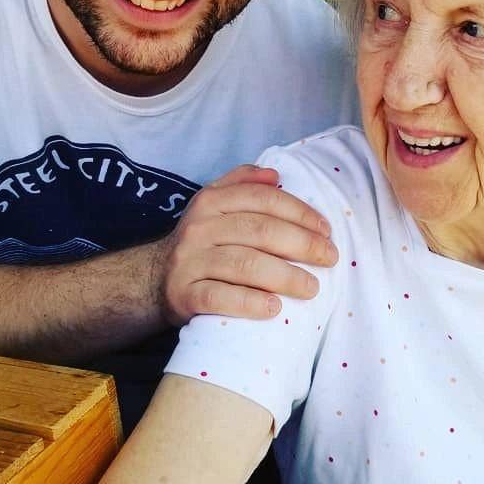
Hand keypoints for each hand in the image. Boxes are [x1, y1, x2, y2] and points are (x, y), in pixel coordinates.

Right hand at [151, 165, 337, 326]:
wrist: (154, 280)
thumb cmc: (201, 241)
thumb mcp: (214, 204)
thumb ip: (243, 183)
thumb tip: (275, 175)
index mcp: (211, 201)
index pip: (263, 200)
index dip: (299, 213)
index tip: (326, 230)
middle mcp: (199, 228)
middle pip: (260, 231)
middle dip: (302, 244)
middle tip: (329, 258)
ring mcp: (189, 262)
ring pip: (244, 264)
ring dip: (285, 276)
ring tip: (312, 287)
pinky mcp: (184, 295)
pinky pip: (220, 297)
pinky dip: (250, 303)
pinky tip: (274, 308)